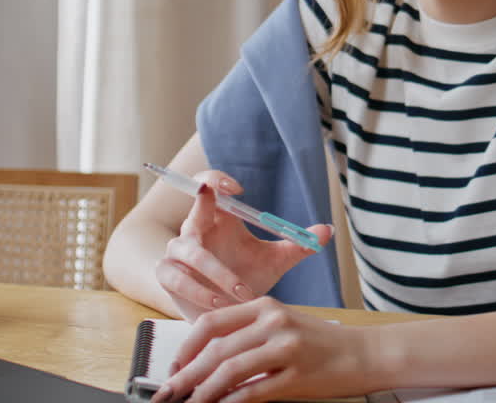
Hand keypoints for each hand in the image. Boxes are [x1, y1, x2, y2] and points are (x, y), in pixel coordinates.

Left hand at [150, 297, 375, 402]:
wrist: (367, 353)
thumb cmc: (324, 344)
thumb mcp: (284, 326)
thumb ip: (249, 336)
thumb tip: (209, 362)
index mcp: (265, 306)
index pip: (211, 323)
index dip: (185, 348)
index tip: (173, 369)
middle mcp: (273, 321)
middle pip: (215, 349)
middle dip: (185, 375)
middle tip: (166, 394)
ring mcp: (285, 347)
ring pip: (229, 370)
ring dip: (202, 393)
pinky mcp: (297, 374)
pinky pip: (253, 392)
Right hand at [156, 170, 332, 320]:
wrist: (229, 315)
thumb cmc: (247, 280)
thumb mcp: (276, 262)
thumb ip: (298, 246)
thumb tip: (328, 231)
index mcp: (219, 218)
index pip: (210, 186)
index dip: (217, 180)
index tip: (239, 190)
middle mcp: (195, 229)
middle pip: (194, 205)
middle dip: (204, 202)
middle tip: (221, 200)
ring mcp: (178, 252)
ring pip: (190, 250)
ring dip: (217, 272)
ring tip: (242, 292)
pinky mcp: (168, 276)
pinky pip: (176, 277)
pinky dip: (199, 291)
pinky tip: (220, 305)